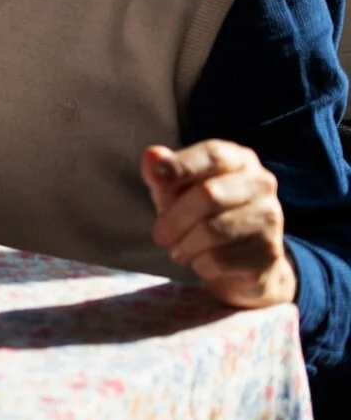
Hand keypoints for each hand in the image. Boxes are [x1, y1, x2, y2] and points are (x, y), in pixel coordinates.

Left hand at [141, 141, 295, 308]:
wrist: (241, 262)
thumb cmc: (201, 215)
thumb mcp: (176, 191)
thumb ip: (162, 174)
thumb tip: (151, 155)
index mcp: (238, 160)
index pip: (212, 155)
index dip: (181, 165)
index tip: (156, 178)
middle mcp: (261, 183)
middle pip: (208, 194)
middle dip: (174, 218)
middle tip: (160, 235)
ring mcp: (270, 217)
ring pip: (213, 230)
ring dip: (185, 245)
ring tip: (180, 249)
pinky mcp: (269, 252)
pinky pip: (220, 259)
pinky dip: (201, 264)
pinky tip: (202, 262)